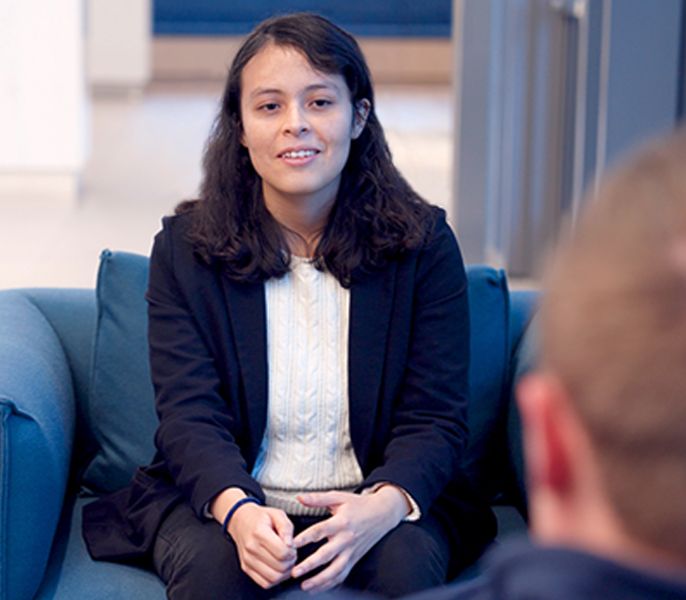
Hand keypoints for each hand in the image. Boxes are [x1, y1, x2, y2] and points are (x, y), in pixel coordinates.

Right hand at [226, 501, 296, 588]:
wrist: (240, 521)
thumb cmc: (261, 517)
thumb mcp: (277, 514)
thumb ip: (286, 527)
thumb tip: (291, 544)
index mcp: (259, 533)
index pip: (282, 552)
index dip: (293, 551)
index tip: (292, 546)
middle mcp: (251, 548)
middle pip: (279, 567)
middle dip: (291, 562)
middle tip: (292, 554)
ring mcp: (247, 560)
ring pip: (273, 578)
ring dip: (285, 573)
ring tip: (286, 561)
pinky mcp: (246, 569)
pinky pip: (265, 583)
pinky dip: (276, 580)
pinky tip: (278, 569)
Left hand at [291, 487, 409, 592]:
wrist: (382, 514)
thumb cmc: (358, 505)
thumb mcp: (339, 497)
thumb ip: (318, 498)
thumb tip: (299, 497)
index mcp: (341, 522)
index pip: (320, 530)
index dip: (306, 537)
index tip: (292, 544)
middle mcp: (346, 539)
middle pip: (327, 554)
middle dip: (310, 565)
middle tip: (294, 572)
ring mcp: (351, 551)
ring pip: (335, 570)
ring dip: (320, 580)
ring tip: (304, 586)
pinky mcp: (354, 559)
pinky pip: (342, 575)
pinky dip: (330, 584)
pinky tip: (318, 588)